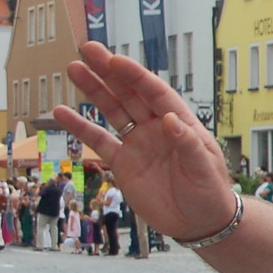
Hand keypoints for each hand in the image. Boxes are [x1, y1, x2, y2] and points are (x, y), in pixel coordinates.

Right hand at [53, 43, 236, 241]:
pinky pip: (98, 141)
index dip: (136, 76)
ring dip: (94, 90)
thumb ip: (187, 144)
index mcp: (180, 124)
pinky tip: (62, 112)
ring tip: (74, 68)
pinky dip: (80, 127)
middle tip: (88, 49)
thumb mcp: (204, 168)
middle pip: (130, 93)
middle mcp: (156, 128)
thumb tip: (170, 119)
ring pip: (113, 110)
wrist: (200, 223)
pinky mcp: (124, 163)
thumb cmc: (210, 193)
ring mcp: (138, 143)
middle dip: (110, 71)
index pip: (156, 93)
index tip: (116, 61)